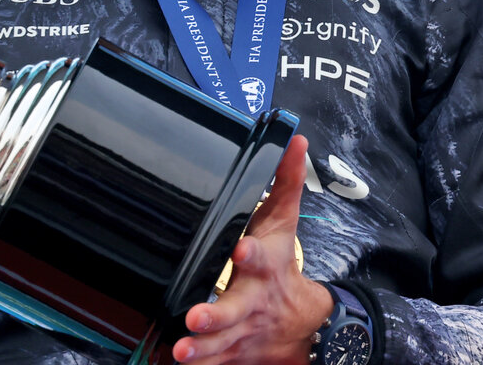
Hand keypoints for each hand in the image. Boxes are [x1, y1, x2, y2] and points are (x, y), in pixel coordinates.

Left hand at [173, 135, 334, 362]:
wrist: (306, 328)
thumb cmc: (283, 268)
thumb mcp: (285, 222)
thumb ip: (285, 181)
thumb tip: (293, 140)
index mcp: (265, 268)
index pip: (262, 257)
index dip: (252, 254)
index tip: (240, 250)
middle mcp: (253, 302)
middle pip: (235, 309)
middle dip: (216, 315)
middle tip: (195, 317)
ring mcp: (242, 332)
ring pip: (222, 344)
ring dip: (202, 349)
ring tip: (181, 349)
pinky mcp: (232, 355)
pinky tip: (176, 364)